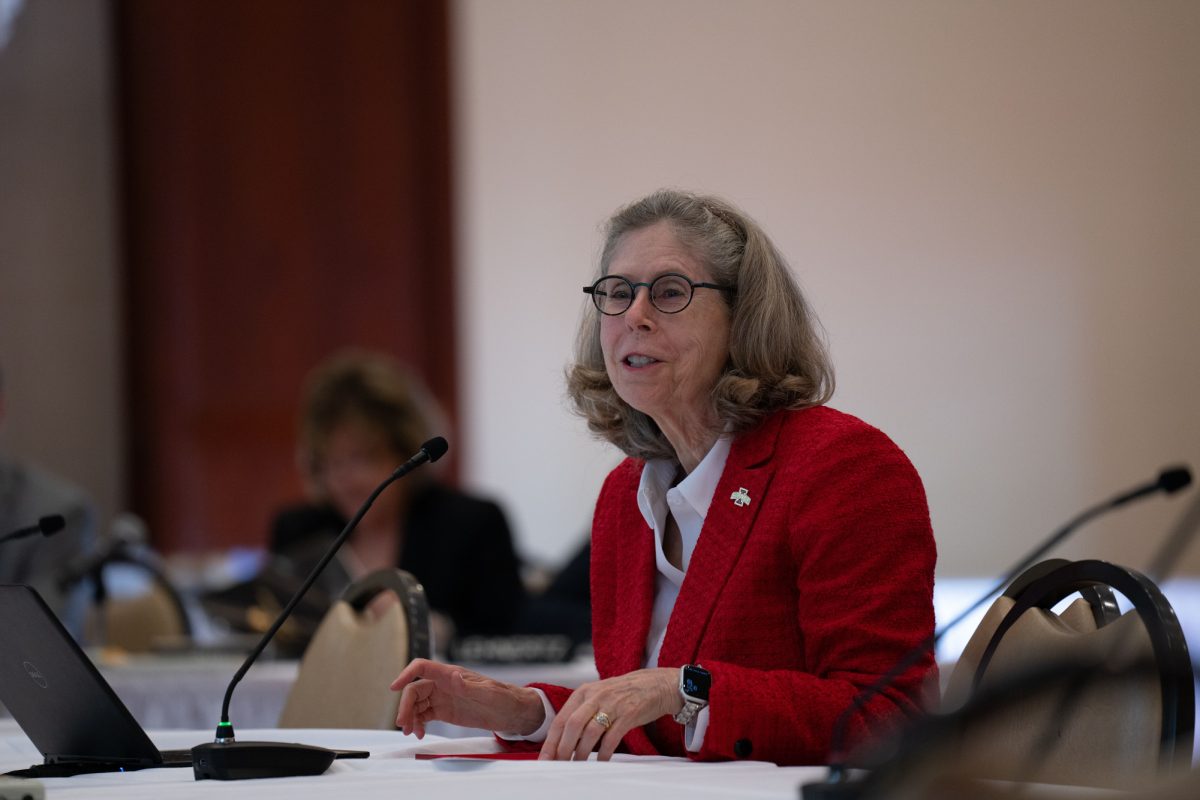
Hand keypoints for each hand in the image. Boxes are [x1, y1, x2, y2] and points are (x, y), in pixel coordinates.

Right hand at [390, 658, 544, 737]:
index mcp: (452, 675)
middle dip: (406, 706)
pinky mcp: (445, 710)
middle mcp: (445, 684)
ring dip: (410, 717)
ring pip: (417, 703)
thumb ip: (469, 686)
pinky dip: (418, 723)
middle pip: (415, 690)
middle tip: (404, 726)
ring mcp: (444, 697)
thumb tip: (452, 677)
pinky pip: (424, 714)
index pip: (423, 668)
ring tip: (411, 732)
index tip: (394, 687)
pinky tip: (420, 733)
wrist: (514, 712)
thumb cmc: (505, 698)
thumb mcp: (489, 694)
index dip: (406, 674)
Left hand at [540, 668, 680, 760]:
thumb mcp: (598, 696)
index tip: (545, 758)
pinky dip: (604, 752)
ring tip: (578, 765)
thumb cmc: (623, 693)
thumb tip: (563, 741)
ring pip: (590, 732)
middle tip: (560, 764)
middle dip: (563, 748)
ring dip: (582, 752)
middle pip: (572, 725)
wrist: (655, 684)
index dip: (551, 741)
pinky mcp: (628, 714)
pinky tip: (601, 761)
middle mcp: (595, 696)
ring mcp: (612, 704)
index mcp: (584, 692)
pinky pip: (612, 737)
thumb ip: (581, 713)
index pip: (561, 719)